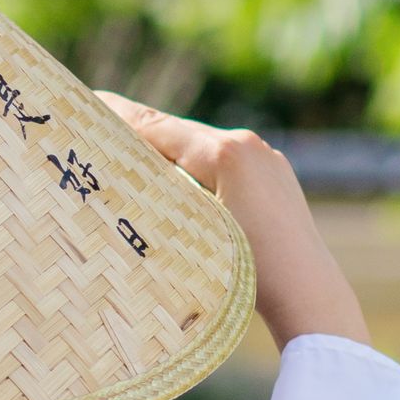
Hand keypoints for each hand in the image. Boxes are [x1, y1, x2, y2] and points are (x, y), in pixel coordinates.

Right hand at [96, 98, 371, 351]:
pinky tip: (178, 182)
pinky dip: (197, 168)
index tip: (88, 102)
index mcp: (228, 153)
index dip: (120, 117)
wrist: (311, 297)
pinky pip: (226, 166)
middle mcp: (251, 147)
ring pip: (203, 149)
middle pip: (180, 134)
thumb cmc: (249, 274)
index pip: (159, 128)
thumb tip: (125, 169)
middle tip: (99, 123)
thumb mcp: (193, 231)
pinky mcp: (277, 181)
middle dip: (141, 133)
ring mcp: (267, 162)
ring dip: (168, 153)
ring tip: (130, 154)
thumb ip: (160, 191)